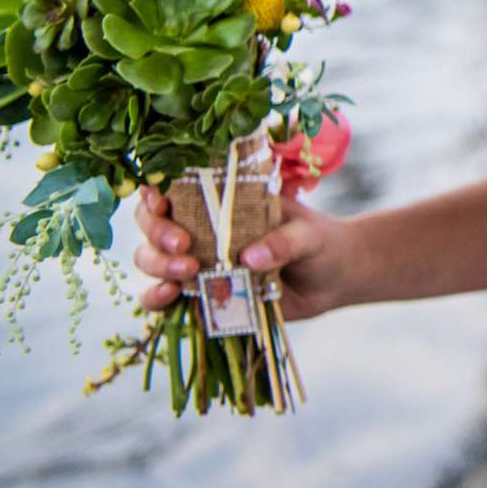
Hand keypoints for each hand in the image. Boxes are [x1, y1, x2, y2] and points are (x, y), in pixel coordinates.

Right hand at [133, 183, 360, 322]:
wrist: (334, 280)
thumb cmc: (320, 242)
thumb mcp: (309, 234)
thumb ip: (285, 242)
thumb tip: (250, 258)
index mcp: (224, 200)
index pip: (174, 188)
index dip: (155, 193)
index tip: (160, 203)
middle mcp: (201, 228)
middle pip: (153, 225)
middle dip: (157, 232)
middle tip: (181, 244)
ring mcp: (197, 262)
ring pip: (152, 261)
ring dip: (158, 266)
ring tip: (188, 271)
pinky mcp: (200, 295)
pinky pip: (164, 298)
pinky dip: (157, 298)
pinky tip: (168, 296)